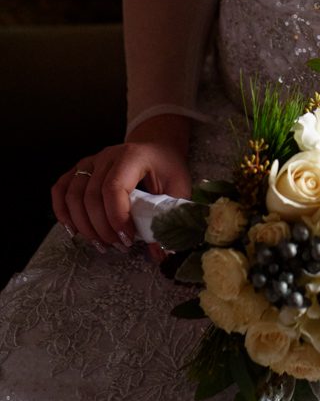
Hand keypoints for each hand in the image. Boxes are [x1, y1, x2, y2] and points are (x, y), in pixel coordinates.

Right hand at [52, 133, 191, 256]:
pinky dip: (62, 211)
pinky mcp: (80, 169)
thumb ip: (169, 217)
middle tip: (117, 246)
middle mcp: (107, 156)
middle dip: (102, 228)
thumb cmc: (167, 167)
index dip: (116, 217)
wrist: (156, 147)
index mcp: (132, 156)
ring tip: (101, 243)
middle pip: (91, 196)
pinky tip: (74, 229)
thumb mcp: (178, 188)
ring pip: (73, 196)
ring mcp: (90, 161)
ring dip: (83, 226)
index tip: (127, 239)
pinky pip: (61, 189)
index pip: (114, 188)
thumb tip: (161, 254)